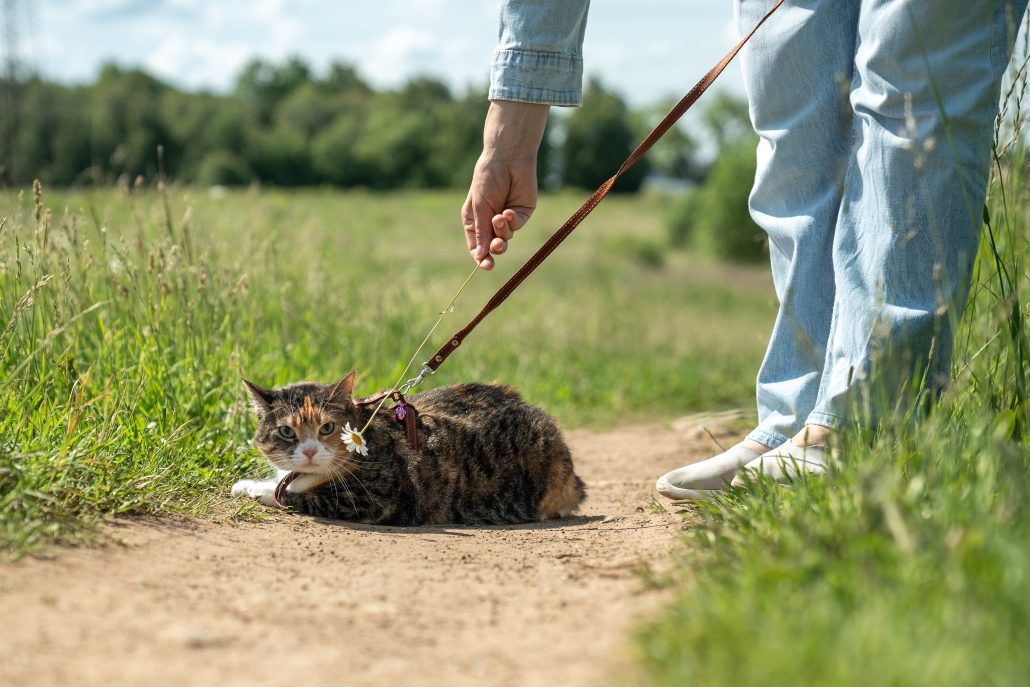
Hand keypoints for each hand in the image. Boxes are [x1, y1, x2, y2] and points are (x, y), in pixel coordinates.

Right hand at [462, 101, 549, 269]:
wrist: (508, 159)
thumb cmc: (487, 179)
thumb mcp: (480, 207)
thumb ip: (481, 231)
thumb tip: (480, 256)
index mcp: (475, 221)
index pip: (477, 246)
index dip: (481, 257)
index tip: (486, 265)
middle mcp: (490, 222)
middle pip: (492, 246)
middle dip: (495, 249)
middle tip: (497, 246)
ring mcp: (507, 218)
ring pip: (506, 238)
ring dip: (502, 231)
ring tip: (500, 217)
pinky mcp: (521, 213)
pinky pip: (516, 226)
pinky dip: (512, 222)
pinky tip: (508, 210)